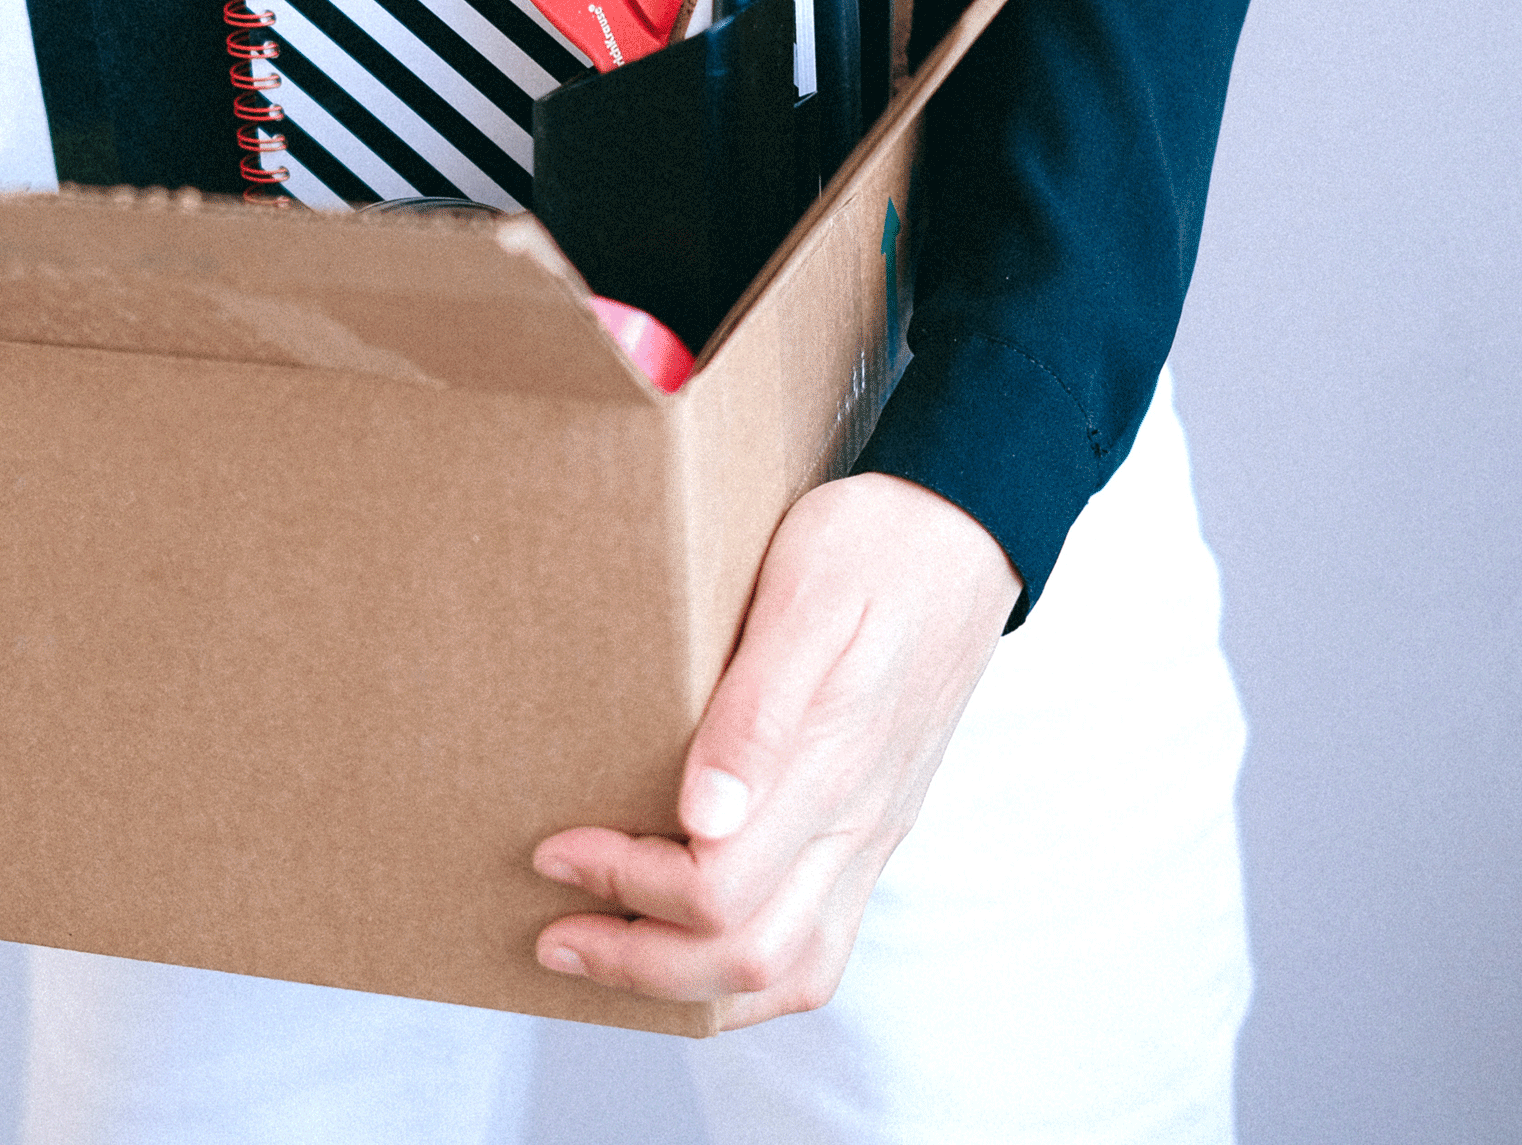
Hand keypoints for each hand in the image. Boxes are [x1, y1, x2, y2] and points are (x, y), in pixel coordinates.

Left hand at [528, 471, 1018, 1024]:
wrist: (967, 533)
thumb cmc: (875, 549)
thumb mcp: (805, 596)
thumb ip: (756, 712)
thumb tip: (704, 819)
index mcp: (834, 765)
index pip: (718, 889)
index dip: (623, 887)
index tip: (556, 849)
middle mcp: (860, 822)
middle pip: (750, 959)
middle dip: (638, 963)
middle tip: (555, 932)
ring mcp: (875, 836)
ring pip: (793, 972)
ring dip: (690, 987)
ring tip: (609, 954)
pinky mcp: (877, 833)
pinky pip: (821, 947)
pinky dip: (748, 976)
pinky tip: (691, 948)